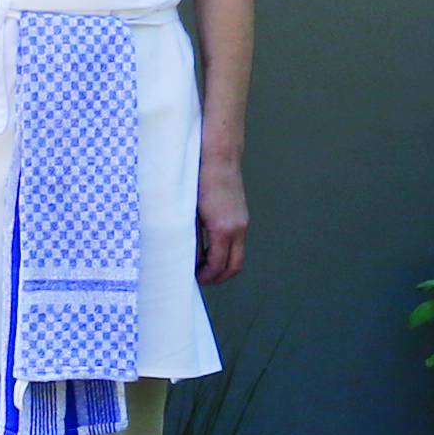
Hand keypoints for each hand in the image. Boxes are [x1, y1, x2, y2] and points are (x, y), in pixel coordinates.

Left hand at [196, 154, 248, 288]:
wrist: (219, 155)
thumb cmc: (200, 179)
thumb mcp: (190, 212)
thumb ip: (192, 238)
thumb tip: (190, 259)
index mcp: (224, 229)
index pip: (218, 265)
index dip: (206, 276)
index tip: (194, 278)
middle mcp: (238, 228)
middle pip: (235, 266)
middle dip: (218, 278)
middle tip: (201, 279)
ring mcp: (243, 222)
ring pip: (238, 256)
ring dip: (223, 266)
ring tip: (204, 265)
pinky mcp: (242, 216)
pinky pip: (238, 243)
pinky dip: (227, 252)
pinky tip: (210, 248)